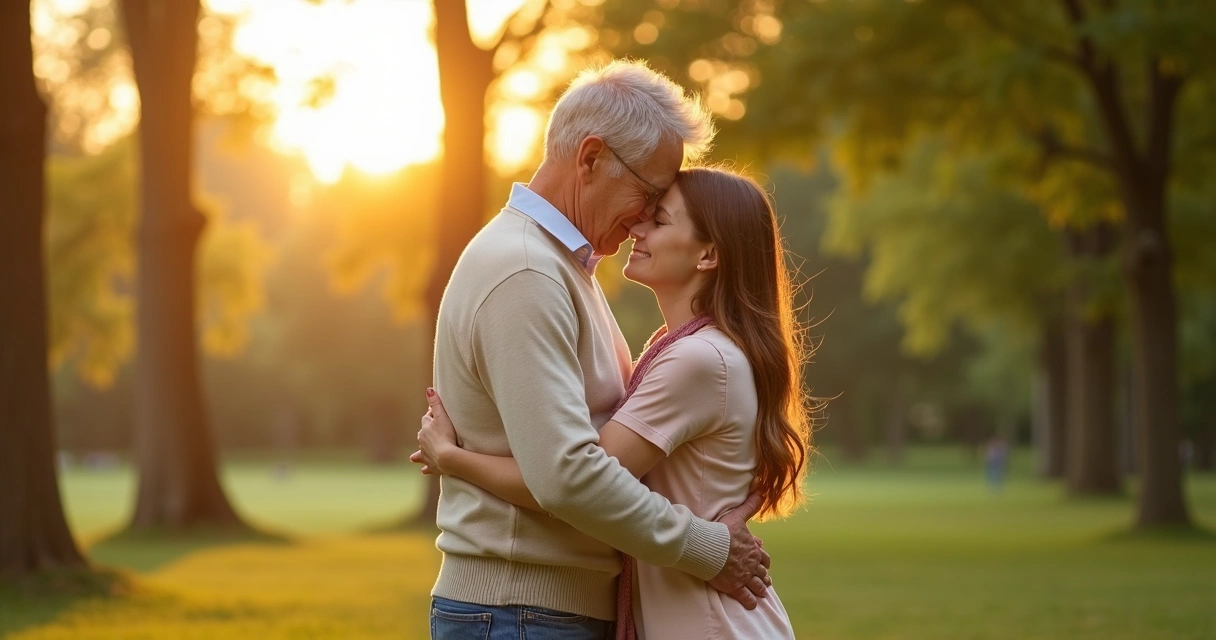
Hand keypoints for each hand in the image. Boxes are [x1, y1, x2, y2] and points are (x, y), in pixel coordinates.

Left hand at [411, 388, 459, 474]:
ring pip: (421, 451)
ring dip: (421, 451)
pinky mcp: (431, 465)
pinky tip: (423, 469)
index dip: (432, 417)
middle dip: (427, 433)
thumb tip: (428, 390)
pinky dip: (425, 467)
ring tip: (419, 453)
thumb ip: (435, 403)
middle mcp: (422, 442)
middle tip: (436, 432)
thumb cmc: (446, 435)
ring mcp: (426, 454)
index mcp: (424, 429)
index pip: (426, 419)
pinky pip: (426, 466)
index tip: (438, 416)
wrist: (447, 456)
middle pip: (422, 434)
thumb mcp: (442, 416)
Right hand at [707, 491, 771, 609]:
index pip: (764, 557)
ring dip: (760, 589)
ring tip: (761, 592)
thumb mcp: (738, 516)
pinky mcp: (734, 586)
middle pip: (762, 573)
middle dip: (764, 577)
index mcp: (753, 549)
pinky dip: (750, 601)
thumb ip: (750, 505)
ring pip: (757, 585)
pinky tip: (752, 604)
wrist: (707, 546)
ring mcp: (744, 576)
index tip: (764, 564)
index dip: (764, 561)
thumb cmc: (721, 531)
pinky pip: (746, 597)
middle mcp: (751, 564)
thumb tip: (761, 490)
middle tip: (765, 581)